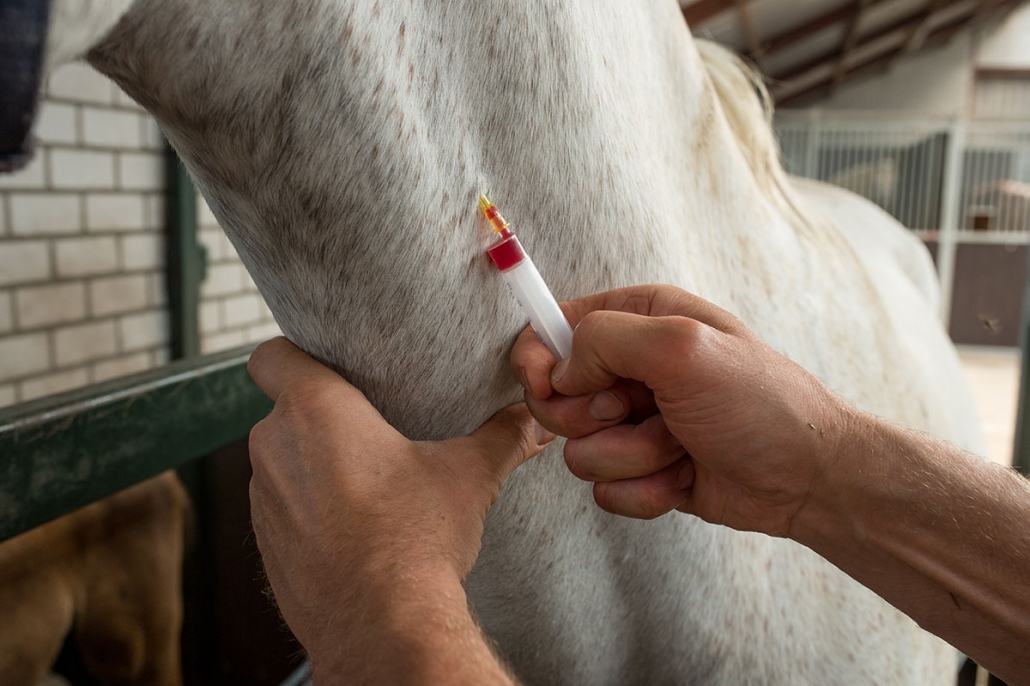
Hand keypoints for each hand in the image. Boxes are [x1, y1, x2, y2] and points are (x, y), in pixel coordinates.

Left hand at [248, 337, 551, 667]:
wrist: (382, 627)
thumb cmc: (414, 541)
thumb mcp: (468, 476)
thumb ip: (501, 437)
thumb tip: (532, 421)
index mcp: (314, 410)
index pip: (270, 355)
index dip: (295, 354)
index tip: (328, 367)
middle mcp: (274, 447)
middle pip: (285, 410)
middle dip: (321, 417)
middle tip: (372, 431)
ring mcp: (263, 500)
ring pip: (283, 461)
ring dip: (312, 465)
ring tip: (365, 484)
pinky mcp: (265, 544)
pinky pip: (282, 509)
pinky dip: (309, 510)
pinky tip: (352, 528)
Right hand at [511, 285, 845, 536]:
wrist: (808, 478)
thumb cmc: (760, 403)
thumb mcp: (684, 347)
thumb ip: (607, 340)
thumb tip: (561, 370)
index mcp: (641, 321)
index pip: (555, 328)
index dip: (539, 359)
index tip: (544, 385)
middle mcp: (632, 369)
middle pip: (557, 397)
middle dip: (597, 417)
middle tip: (641, 411)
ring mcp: (635, 423)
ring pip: (580, 451)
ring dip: (633, 456)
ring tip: (681, 444)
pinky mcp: (642, 470)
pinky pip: (606, 490)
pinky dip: (646, 490)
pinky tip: (686, 476)